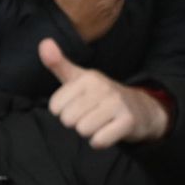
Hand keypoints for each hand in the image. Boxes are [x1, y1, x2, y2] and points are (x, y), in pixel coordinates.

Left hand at [40, 38, 169, 147]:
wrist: (140, 109)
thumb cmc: (100, 94)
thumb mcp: (78, 77)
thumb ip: (58, 63)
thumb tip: (44, 42)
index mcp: (87, 77)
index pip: (56, 107)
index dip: (62, 112)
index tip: (75, 106)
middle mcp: (102, 87)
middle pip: (68, 120)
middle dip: (75, 123)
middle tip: (88, 116)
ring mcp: (117, 104)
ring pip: (83, 130)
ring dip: (88, 132)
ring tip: (98, 123)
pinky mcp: (128, 121)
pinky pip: (100, 140)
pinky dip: (99, 142)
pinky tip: (106, 132)